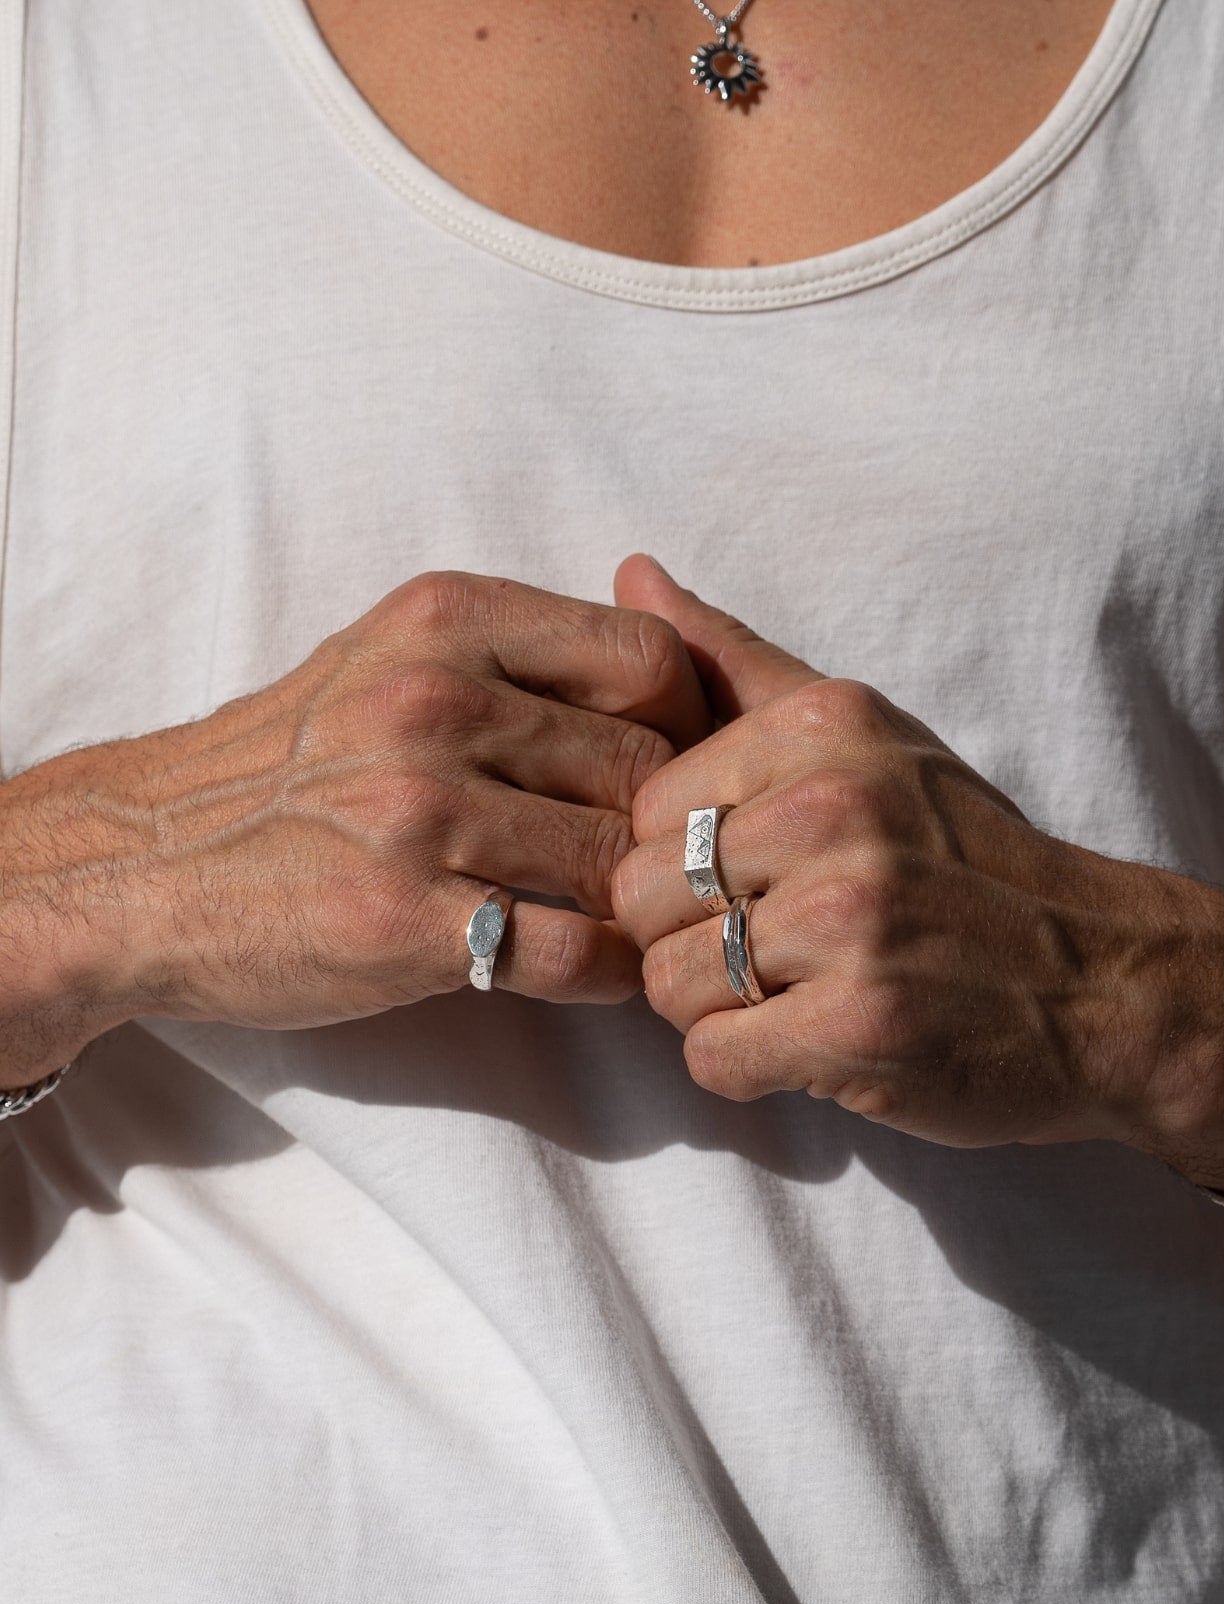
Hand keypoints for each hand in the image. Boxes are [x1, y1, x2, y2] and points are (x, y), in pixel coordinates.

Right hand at [0, 569, 709, 1078]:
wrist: (144, 863)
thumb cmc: (289, 766)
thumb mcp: (389, 657)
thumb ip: (516, 654)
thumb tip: (672, 667)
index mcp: (448, 622)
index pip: (649, 655)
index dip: (692, 721)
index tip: (681, 770)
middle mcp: (436, 701)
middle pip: (646, 765)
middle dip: (668, 827)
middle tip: (667, 866)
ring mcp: (417, 812)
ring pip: (616, 861)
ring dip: (641, 905)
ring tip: (634, 921)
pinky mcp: (402, 919)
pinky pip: (571, 953)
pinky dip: (608, 973)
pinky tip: (595, 972)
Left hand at [609, 556, 1223, 1189]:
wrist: (1109, 984)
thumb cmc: (968, 862)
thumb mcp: (870, 739)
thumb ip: (737, 665)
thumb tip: (630, 572)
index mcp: (823, 728)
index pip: (647, 808)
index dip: (682, 863)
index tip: (759, 882)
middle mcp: (832, 811)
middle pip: (641, 898)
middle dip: (688, 940)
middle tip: (774, 951)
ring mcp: (848, 921)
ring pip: (665, 985)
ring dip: (719, 1011)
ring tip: (801, 995)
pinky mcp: (858, 1026)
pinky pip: (713, 1060)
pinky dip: (751, 1070)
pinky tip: (817, 1043)